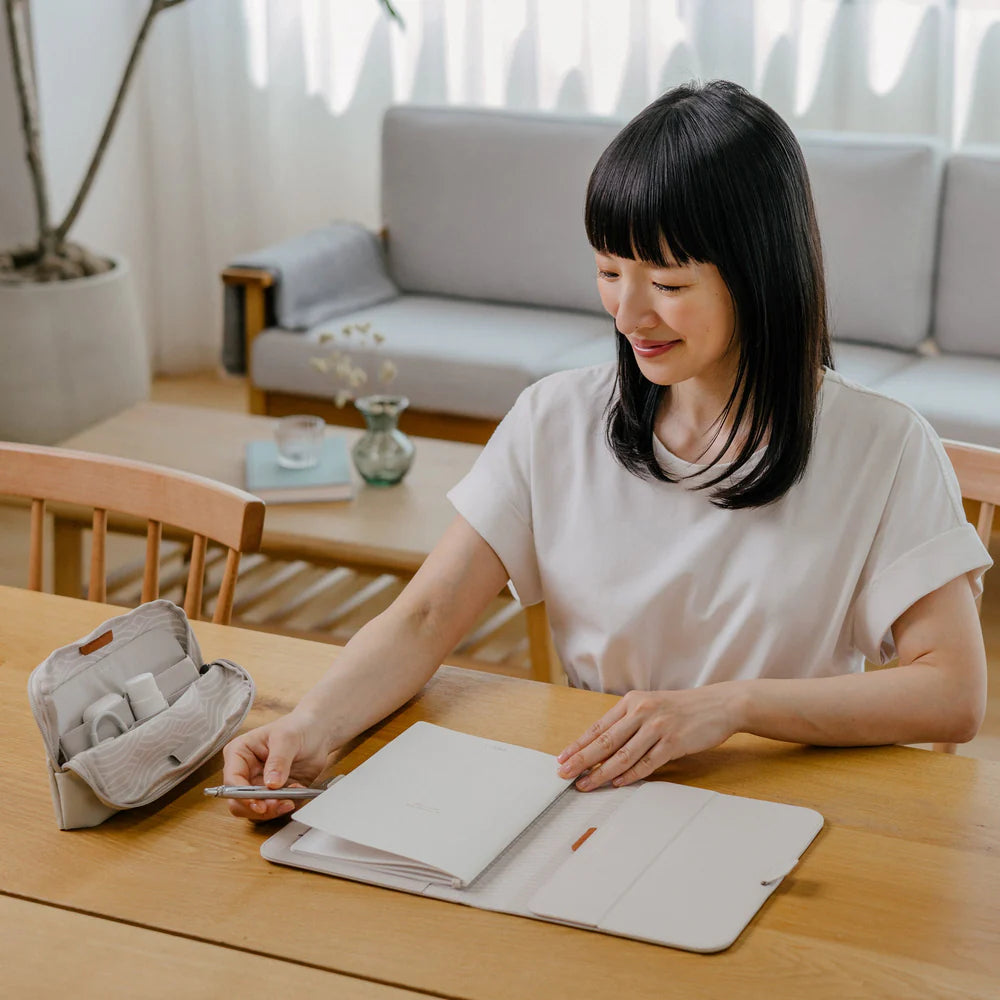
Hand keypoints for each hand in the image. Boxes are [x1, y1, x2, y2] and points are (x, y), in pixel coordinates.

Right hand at [221, 708, 332, 821]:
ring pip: (255, 810)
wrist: (316, 732)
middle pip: (239, 802)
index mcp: (239, 753)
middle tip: (280, 804)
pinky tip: (298, 791)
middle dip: (259, 807)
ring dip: (274, 810)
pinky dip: (286, 806)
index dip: (243, 795)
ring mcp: (258, 785)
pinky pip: (275, 810)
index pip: (232, 780)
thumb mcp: (287, 738)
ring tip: (292, 798)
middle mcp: (245, 772)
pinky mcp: (273, 795)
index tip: (260, 804)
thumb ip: (278, 760)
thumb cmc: (297, 727)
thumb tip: (271, 784)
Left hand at [556, 685, 739, 789]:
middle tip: (564, 774)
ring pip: (623, 754)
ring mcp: (658, 727)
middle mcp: (642, 712)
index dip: (578, 744)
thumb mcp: (651, 706)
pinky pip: (647, 763)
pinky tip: (617, 783)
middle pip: (605, 741)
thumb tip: (602, 746)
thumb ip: (629, 722)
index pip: (598, 726)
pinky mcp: (674, 742)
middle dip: (581, 759)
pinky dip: (630, 774)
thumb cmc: (682, 708)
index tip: (562, 758)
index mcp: (632, 701)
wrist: (718, 705)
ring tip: (585, 784)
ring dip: (601, 772)